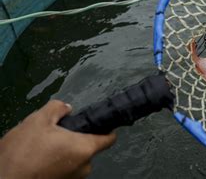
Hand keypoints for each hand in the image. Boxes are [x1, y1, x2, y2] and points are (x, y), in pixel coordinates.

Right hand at [0, 100, 115, 178]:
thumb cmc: (24, 152)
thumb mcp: (38, 120)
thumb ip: (57, 108)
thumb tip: (66, 108)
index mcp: (85, 148)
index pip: (109, 138)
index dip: (106, 128)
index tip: (98, 123)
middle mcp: (84, 167)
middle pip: (88, 148)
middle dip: (76, 139)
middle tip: (56, 133)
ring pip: (75, 160)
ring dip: (64, 152)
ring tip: (43, 147)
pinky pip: (65, 169)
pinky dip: (56, 163)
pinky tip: (39, 159)